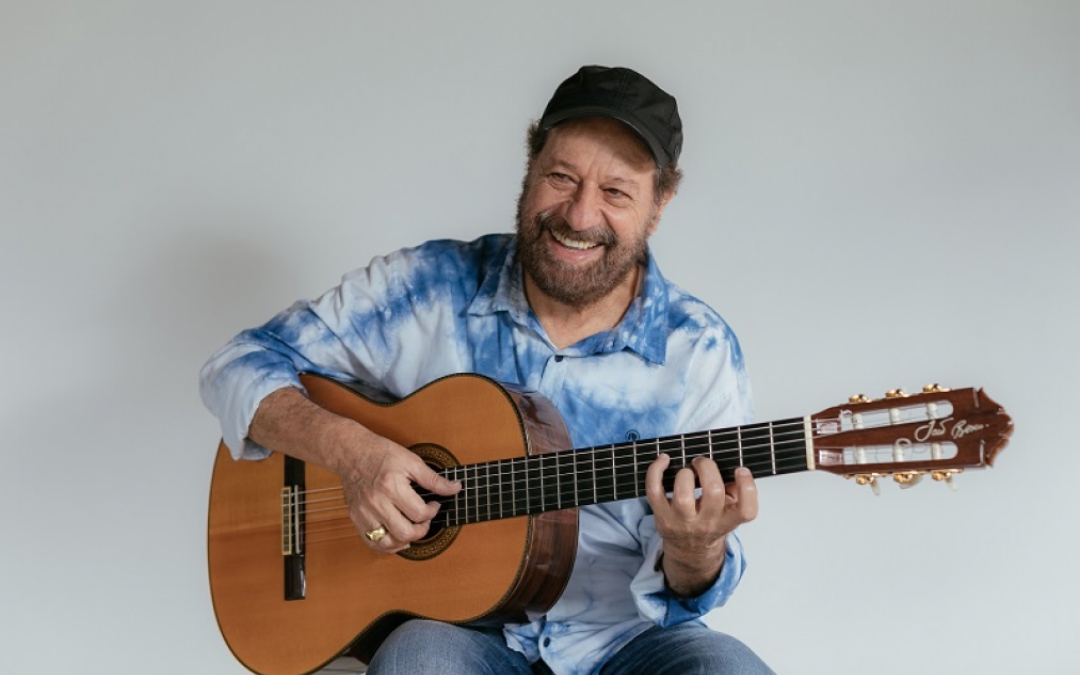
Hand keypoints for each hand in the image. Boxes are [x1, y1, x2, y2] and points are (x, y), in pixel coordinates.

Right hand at [333, 423, 460, 553]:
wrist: (352, 452)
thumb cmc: (381, 454)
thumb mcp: (412, 461)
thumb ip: (434, 479)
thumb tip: (455, 488)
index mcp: (392, 486)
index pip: (419, 513)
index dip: (433, 511)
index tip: (433, 504)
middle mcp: (376, 502)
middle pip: (405, 533)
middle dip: (422, 530)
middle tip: (424, 519)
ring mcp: (364, 512)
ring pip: (388, 543)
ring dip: (405, 540)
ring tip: (411, 530)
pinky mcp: (356, 518)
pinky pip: (372, 542)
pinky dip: (387, 545)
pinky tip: (396, 537)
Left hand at [645, 455, 758, 595]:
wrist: (690, 551)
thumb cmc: (710, 524)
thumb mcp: (730, 513)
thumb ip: (737, 492)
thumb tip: (732, 470)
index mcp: (728, 521)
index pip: (746, 510)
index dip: (747, 487)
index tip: (741, 470)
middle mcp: (707, 523)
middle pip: (713, 493)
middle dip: (708, 468)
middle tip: (702, 464)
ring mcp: (682, 521)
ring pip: (683, 495)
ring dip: (685, 474)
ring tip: (687, 471)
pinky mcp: (661, 515)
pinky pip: (654, 490)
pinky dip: (656, 471)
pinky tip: (663, 460)